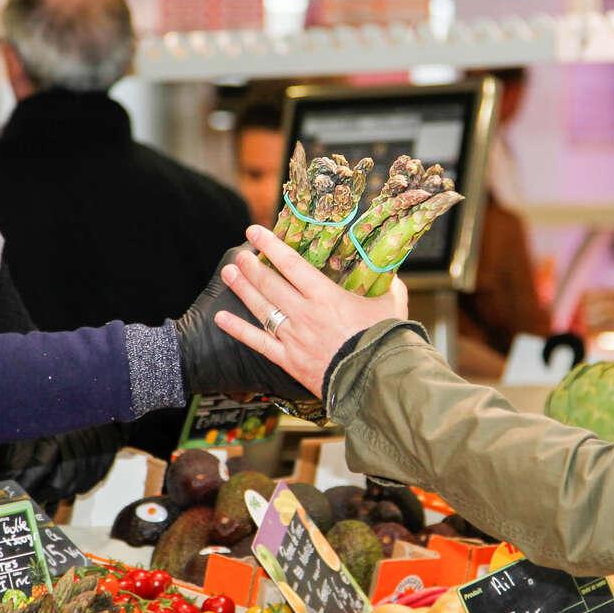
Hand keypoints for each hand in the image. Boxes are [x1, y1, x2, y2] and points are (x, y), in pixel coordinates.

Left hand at [216, 225, 409, 395]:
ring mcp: (293, 337)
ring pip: (261, 308)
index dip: (271, 245)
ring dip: (242, 288)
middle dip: (252, 266)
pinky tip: (221, 318)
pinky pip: (258, 342)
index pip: (292, 264)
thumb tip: (390, 276)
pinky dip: (238, 329)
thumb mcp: (392, 306)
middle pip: (270, 284)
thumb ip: (388, 286)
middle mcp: (304, 313)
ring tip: (229, 272)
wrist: (377, 381)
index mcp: (326, 295)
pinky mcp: (289, 360)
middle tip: (240, 254)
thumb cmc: (386, 341)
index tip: (255, 231)